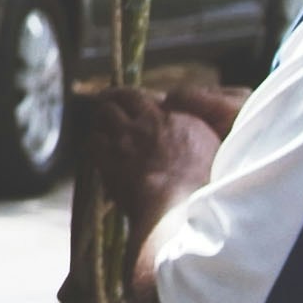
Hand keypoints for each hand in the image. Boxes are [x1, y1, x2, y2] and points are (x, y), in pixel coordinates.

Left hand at [67, 84, 234, 235]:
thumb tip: (186, 127)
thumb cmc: (203, 185)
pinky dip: (94, 143)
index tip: (136, 106)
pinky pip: (92, 141)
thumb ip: (193, 132)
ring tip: (102, 123)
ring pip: (104, 113)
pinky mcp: (108, 158)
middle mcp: (147, 122)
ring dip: (102, 117)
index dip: (137, 100)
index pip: (147, 97)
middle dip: (114, 98)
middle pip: (122, 97)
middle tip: (109, 103)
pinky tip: (98, 149)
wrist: (177, 206)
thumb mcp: (210, 149)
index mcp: (174, 119)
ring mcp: (125, 138)